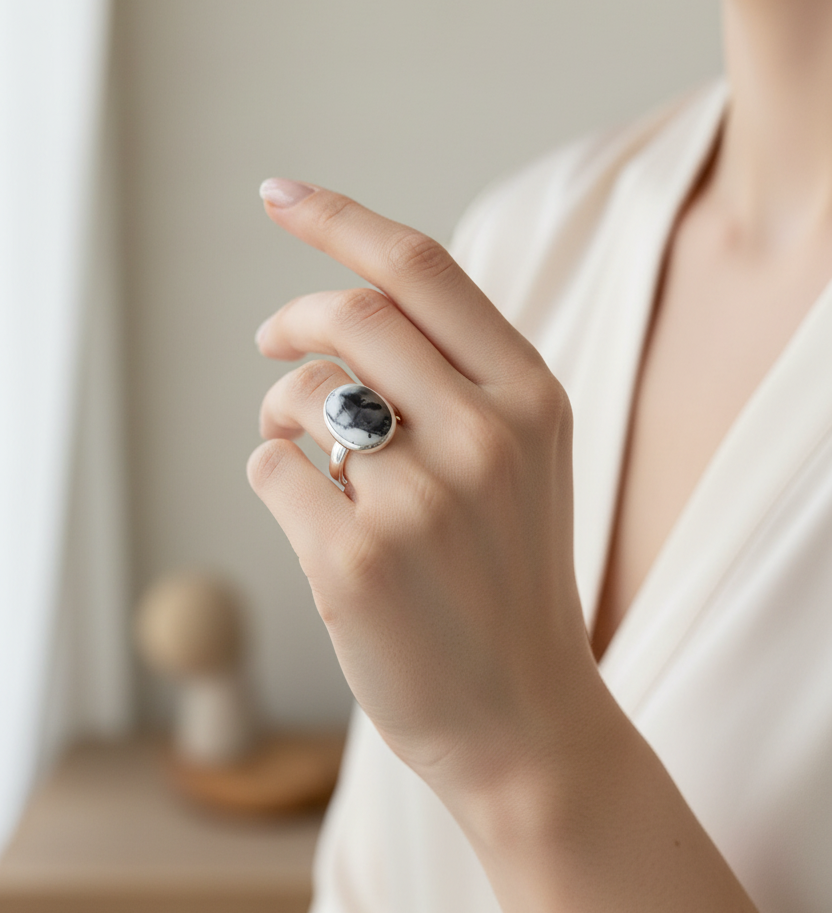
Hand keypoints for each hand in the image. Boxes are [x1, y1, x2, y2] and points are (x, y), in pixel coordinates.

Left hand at [250, 179, 599, 809]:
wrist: (522, 719)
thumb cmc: (508, 579)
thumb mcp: (526, 462)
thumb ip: (462, 377)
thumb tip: (347, 302)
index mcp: (533, 398)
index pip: (421, 270)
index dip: (340, 220)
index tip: (278, 193)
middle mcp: (486, 436)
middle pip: (351, 315)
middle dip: (295, 319)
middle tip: (272, 342)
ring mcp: (421, 500)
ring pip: (303, 396)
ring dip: (280, 411)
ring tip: (295, 447)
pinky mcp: (356, 562)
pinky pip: (270, 470)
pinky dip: (272, 477)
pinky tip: (311, 519)